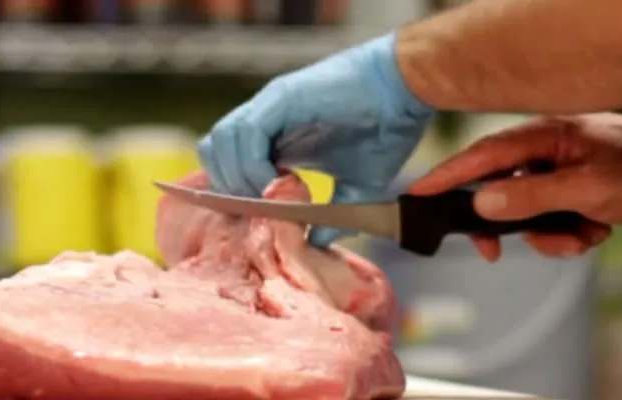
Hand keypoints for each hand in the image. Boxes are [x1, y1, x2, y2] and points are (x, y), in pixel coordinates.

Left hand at [198, 33, 433, 246]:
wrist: (407, 93)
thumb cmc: (386, 130)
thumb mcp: (358, 186)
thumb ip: (334, 215)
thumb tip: (315, 244)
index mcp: (275, 139)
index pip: (226, 162)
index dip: (229, 193)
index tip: (251, 221)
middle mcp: (264, 121)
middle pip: (215, 153)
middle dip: (229, 189)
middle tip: (259, 212)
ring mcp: (269, 107)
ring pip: (222, 142)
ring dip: (239, 177)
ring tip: (269, 199)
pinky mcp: (280, 98)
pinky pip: (246, 134)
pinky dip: (252, 163)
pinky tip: (275, 183)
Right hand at [409, 113, 621, 261]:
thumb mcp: (588, 188)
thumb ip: (531, 197)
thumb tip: (481, 204)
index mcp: (541, 137)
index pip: (480, 156)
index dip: (445, 175)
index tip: (415, 193)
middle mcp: (542, 151)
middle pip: (496, 188)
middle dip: (500, 224)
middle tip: (490, 251)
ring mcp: (555, 169)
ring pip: (524, 212)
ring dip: (547, 235)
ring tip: (580, 237)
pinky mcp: (568, 187)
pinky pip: (548, 218)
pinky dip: (567, 233)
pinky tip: (593, 231)